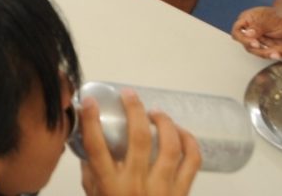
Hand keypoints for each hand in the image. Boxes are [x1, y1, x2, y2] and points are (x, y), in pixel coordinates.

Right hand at [79, 90, 200, 195]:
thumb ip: (91, 174)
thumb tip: (89, 144)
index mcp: (111, 186)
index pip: (97, 147)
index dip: (91, 120)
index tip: (88, 101)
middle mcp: (137, 185)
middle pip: (140, 138)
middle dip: (135, 110)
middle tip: (129, 95)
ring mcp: (163, 189)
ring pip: (171, 146)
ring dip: (165, 122)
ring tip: (156, 113)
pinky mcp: (182, 193)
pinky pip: (193, 161)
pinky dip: (189, 142)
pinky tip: (181, 132)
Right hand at [232, 6, 281, 58]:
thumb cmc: (273, 14)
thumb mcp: (266, 16)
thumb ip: (257, 26)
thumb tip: (247, 34)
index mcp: (245, 24)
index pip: (238, 33)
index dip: (244, 40)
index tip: (255, 44)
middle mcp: (250, 37)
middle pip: (252, 48)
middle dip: (265, 52)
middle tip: (276, 53)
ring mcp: (261, 45)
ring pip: (267, 53)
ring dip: (280, 53)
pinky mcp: (272, 51)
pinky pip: (280, 54)